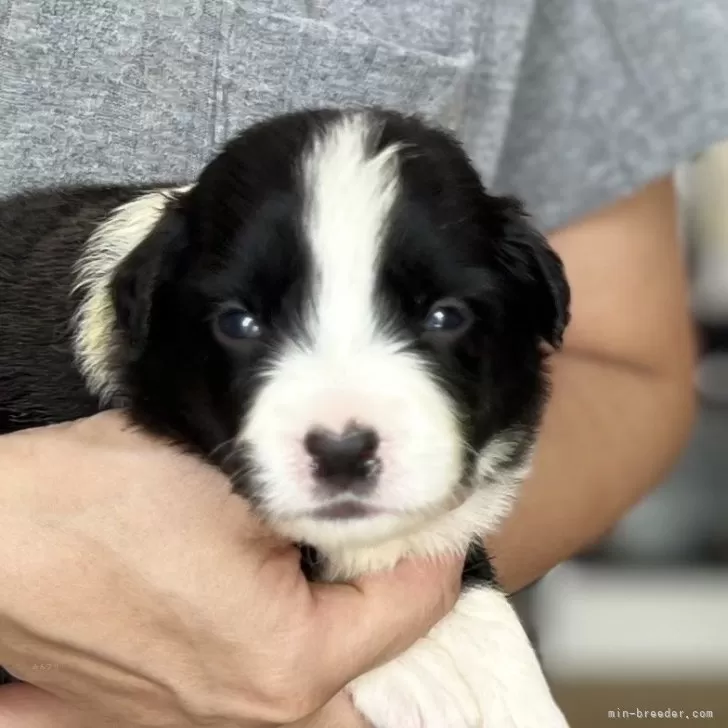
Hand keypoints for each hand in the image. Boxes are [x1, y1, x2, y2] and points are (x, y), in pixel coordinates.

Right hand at [0, 411, 460, 726]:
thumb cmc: (98, 501)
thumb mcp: (235, 481)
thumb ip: (319, 502)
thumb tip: (371, 506)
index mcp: (285, 661)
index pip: (411, 609)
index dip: (434, 546)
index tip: (441, 508)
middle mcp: (252, 713)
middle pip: (376, 663)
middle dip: (401, 600)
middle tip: (409, 542)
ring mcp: (206, 720)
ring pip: (326, 681)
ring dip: (352, 622)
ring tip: (357, 560)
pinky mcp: (169, 708)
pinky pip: (268, 684)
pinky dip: (300, 641)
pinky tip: (293, 590)